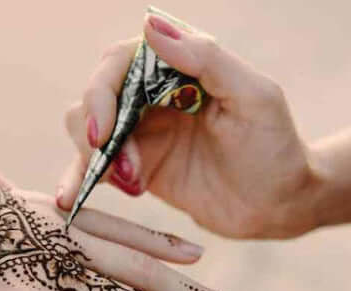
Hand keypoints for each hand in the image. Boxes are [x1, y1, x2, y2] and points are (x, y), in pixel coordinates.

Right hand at [59, 12, 316, 238]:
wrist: (278, 207)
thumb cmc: (275, 148)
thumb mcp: (254, 98)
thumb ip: (206, 59)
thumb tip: (149, 23)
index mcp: (180, 68)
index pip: (121, 61)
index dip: (102, 91)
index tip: (103, 129)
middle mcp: (154, 95)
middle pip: (96, 95)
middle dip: (94, 127)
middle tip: (114, 163)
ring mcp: (142, 132)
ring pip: (86, 128)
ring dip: (93, 155)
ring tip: (131, 183)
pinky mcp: (135, 168)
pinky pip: (96, 166)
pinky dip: (80, 179)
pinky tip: (72, 199)